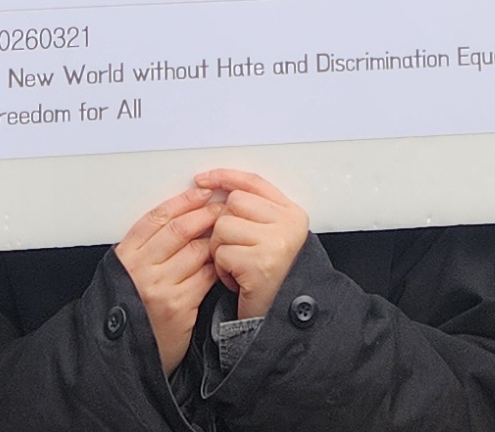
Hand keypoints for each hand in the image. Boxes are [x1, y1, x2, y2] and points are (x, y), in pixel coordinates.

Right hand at [114, 186, 219, 374]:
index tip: (200, 191)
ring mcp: (159, 288)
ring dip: (216, 241)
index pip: (157, 217)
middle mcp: (140, 269)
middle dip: (205, 214)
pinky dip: (218, 267)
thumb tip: (182, 217)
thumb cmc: (133, 311)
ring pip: (197, 251)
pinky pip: (206, 277)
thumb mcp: (129, 273)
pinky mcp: (179, 306)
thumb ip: (148, 248)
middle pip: (179, 230)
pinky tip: (222, 263)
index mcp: (126, 256)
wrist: (129, 352)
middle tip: (221, 207)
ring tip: (227, 234)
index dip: (182, 201)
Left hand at [195, 167, 309, 319]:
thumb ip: (250, 209)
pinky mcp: (260, 265)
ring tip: (238, 266)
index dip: (225, 177)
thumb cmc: (269, 278)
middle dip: (223, 227)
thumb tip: (214, 185)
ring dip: (221, 250)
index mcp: (292, 213)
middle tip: (237, 250)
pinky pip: (222, 254)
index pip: (252, 182)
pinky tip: (238, 280)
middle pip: (233, 204)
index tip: (203, 179)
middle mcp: (289, 225)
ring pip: (223, 228)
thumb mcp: (267, 236)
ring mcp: (276, 243)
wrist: (279, 318)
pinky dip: (223, 270)